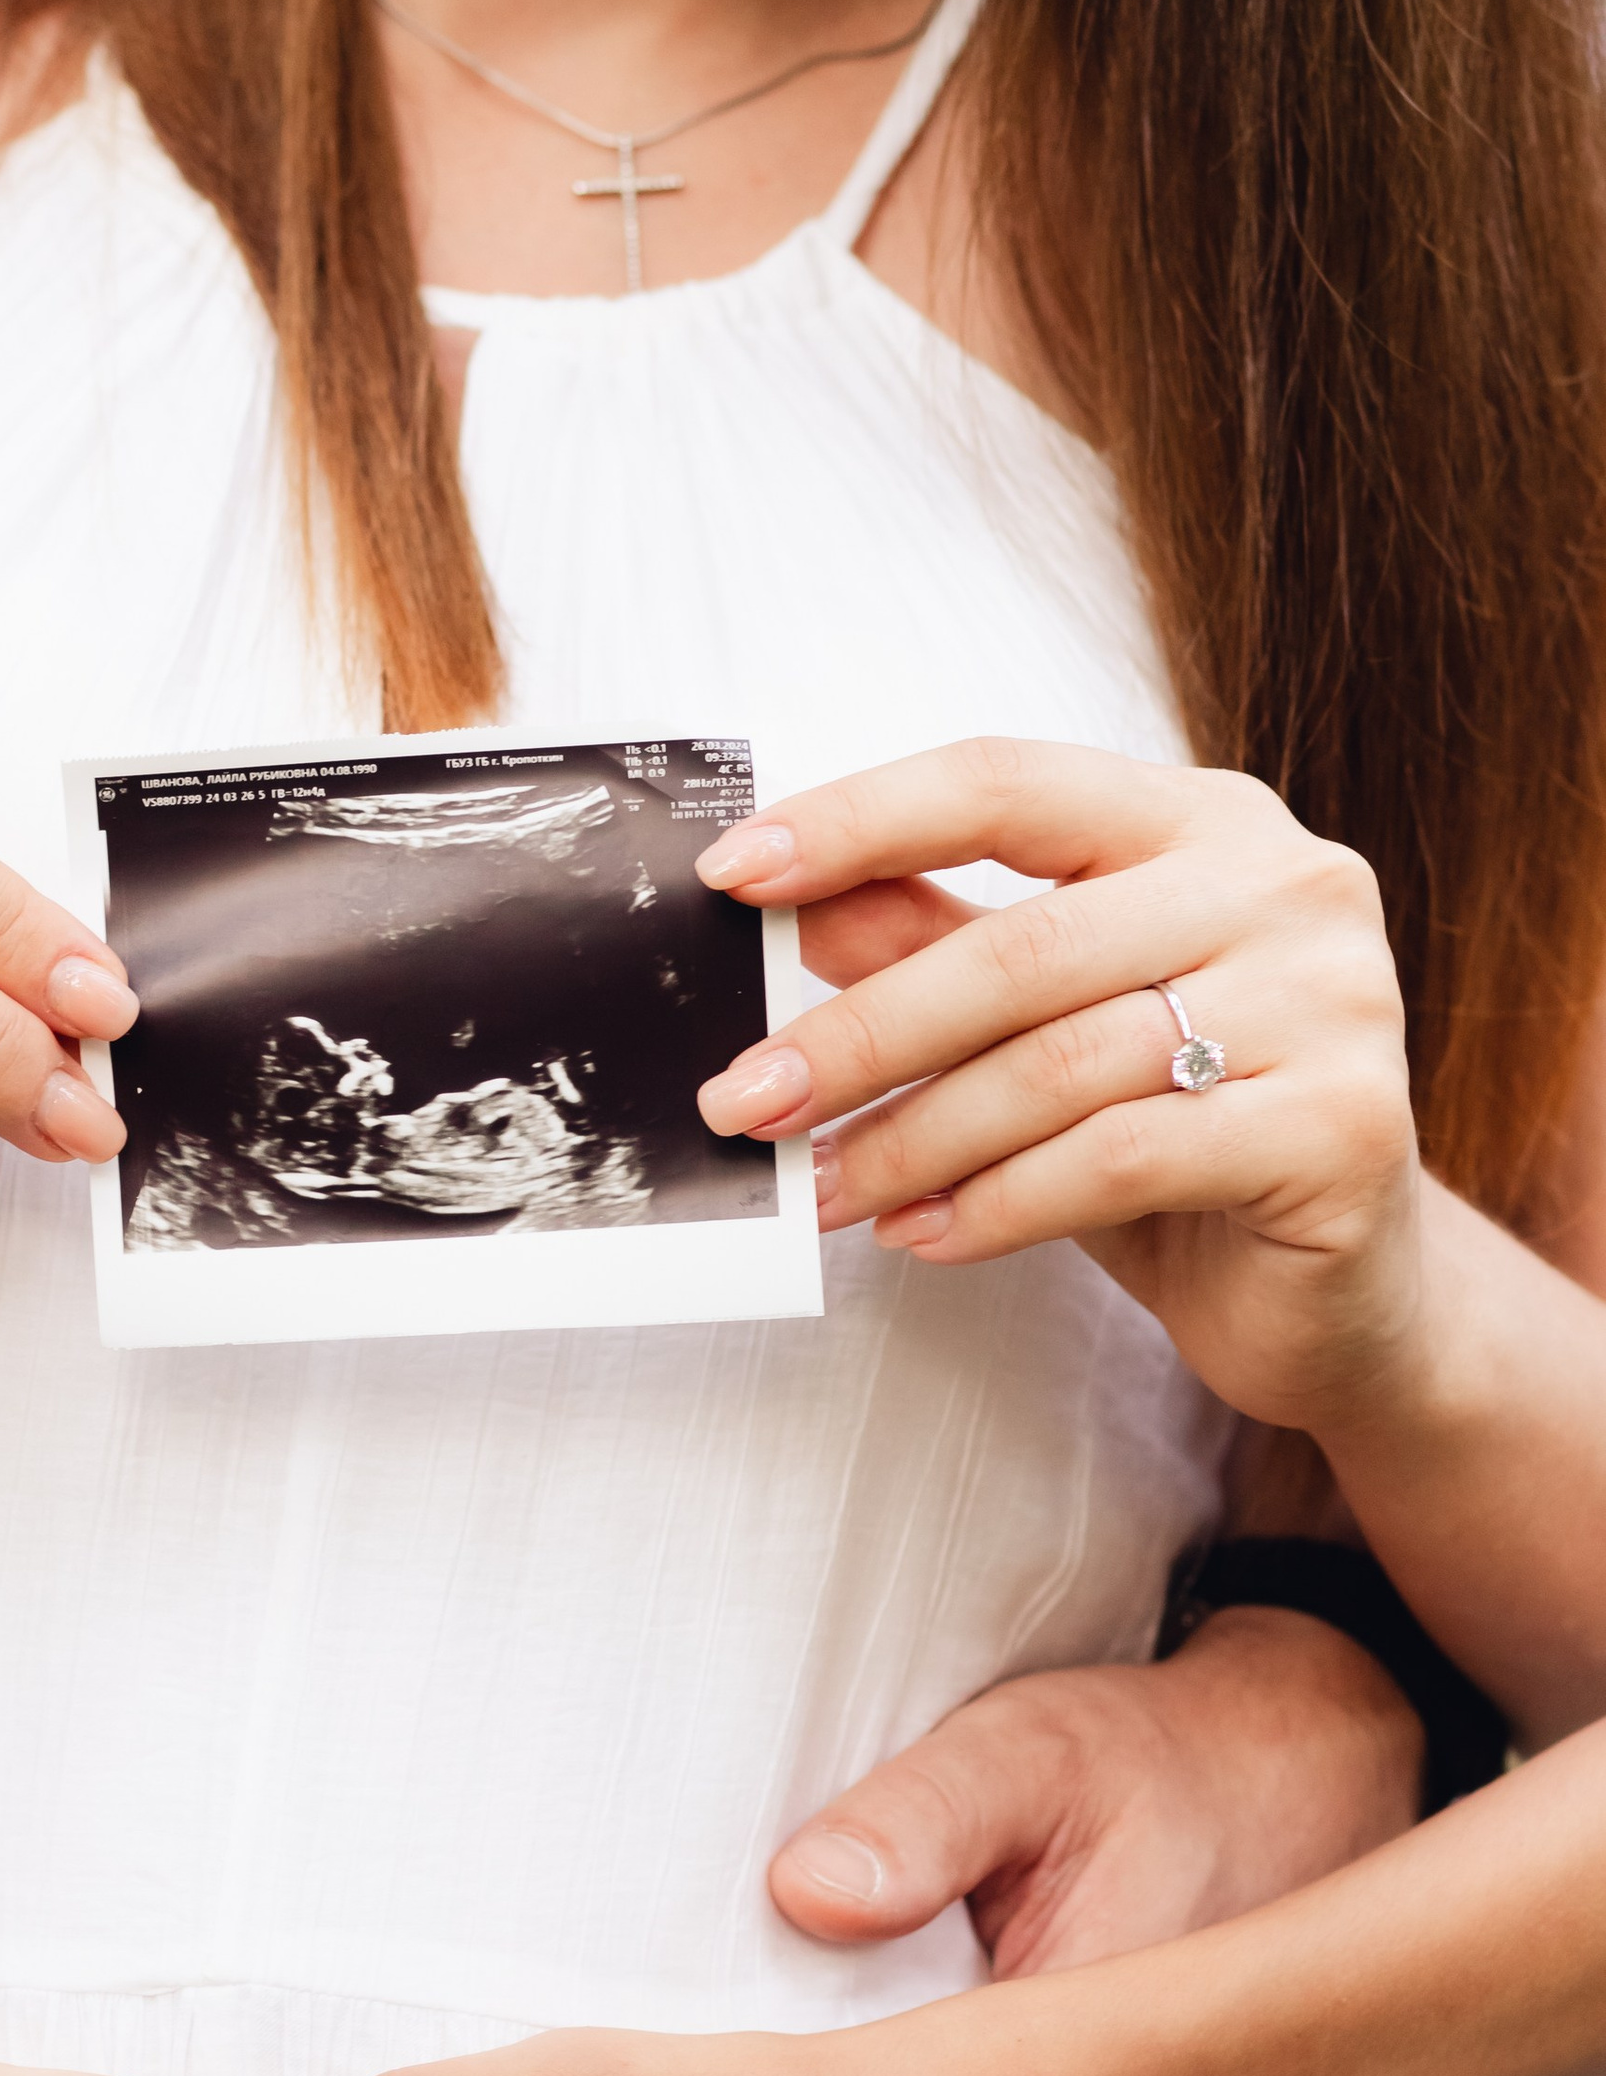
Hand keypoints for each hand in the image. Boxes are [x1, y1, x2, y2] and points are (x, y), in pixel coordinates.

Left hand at [696, 737, 1420, 1432]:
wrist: (1339, 1292)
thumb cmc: (1177, 1145)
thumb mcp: (1043, 1031)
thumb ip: (937, 947)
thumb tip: (793, 906)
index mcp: (1202, 821)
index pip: (1006, 784)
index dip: (860, 821)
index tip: (732, 875)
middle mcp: (1284, 885)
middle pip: (1022, 947)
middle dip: (860, 1034)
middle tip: (744, 1101)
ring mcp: (1333, 1001)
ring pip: (1063, 1065)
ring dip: (913, 1141)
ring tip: (821, 1192)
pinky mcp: (1343, 1128)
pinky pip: (1123, 1160)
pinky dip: (999, 1206)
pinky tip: (925, 1238)